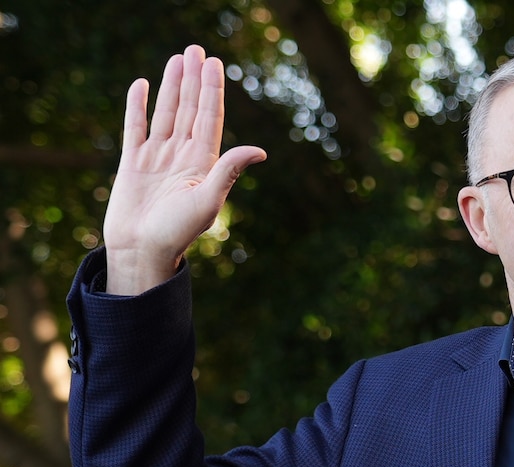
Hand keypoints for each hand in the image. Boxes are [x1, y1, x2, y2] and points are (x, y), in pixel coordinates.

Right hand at [103, 45, 266, 294]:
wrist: (142, 250)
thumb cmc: (178, 231)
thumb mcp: (208, 200)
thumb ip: (229, 170)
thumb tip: (261, 150)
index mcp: (203, 163)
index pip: (209, 118)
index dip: (212, 91)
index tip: (215, 64)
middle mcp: (182, 156)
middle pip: (189, 109)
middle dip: (194, 79)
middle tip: (197, 49)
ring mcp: (157, 157)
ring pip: (166, 113)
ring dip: (171, 86)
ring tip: (177, 58)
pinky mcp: (133, 162)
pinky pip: (136, 127)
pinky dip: (138, 106)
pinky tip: (143, 85)